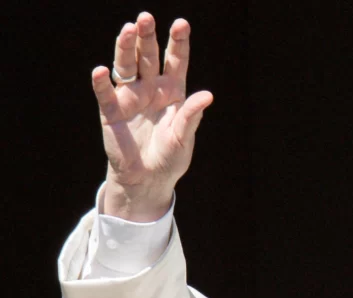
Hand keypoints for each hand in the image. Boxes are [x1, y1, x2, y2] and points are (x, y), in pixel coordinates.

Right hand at [92, 12, 212, 221]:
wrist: (148, 179)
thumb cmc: (170, 156)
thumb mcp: (184, 137)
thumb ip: (192, 116)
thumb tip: (207, 96)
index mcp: (172, 91)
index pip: (176, 61)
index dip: (178, 42)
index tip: (181, 24)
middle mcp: (150, 88)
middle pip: (148, 56)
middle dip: (147, 37)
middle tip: (145, 18)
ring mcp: (130, 97)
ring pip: (126, 66)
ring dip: (125, 48)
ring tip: (127, 30)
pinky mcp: (111, 111)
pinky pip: (105, 93)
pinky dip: (102, 82)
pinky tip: (101, 71)